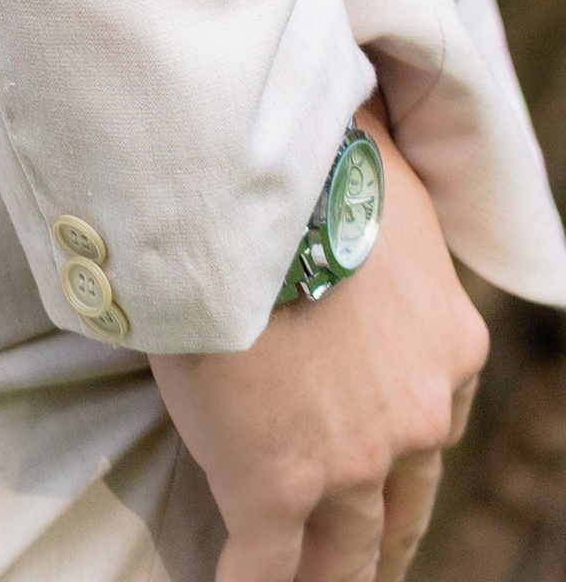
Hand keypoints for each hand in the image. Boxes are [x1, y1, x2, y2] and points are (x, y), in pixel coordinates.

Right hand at [149, 114, 486, 581]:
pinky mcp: (274, 483)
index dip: (401, 459)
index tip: (380, 475)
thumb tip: (362, 182)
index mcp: (451, 349)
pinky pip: (264, 563)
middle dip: (378, 541)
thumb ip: (385, 224)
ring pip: (346, 552)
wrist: (244, 176)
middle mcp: (417, 416)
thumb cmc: (305, 156)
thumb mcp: (386, 186)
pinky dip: (250, 580)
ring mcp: (350, 460)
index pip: (434, 427)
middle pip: (401, 509)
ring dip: (323, 574)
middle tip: (355, 563)